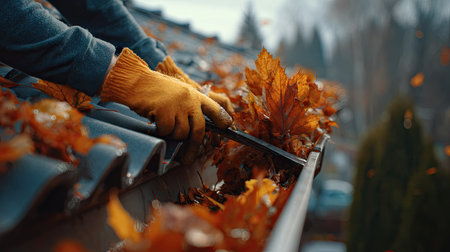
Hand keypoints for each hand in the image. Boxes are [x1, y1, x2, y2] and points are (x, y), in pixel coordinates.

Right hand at [100, 48, 232, 163]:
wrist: (136, 81)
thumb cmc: (154, 89)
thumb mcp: (177, 92)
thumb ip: (188, 106)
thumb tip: (193, 131)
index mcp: (194, 94)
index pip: (215, 108)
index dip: (223, 119)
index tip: (229, 127)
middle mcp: (189, 99)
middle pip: (199, 129)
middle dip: (194, 147)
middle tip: (188, 160)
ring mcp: (178, 105)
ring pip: (181, 133)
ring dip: (171, 136)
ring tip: (162, 126)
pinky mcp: (165, 111)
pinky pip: (167, 131)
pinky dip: (160, 132)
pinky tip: (155, 123)